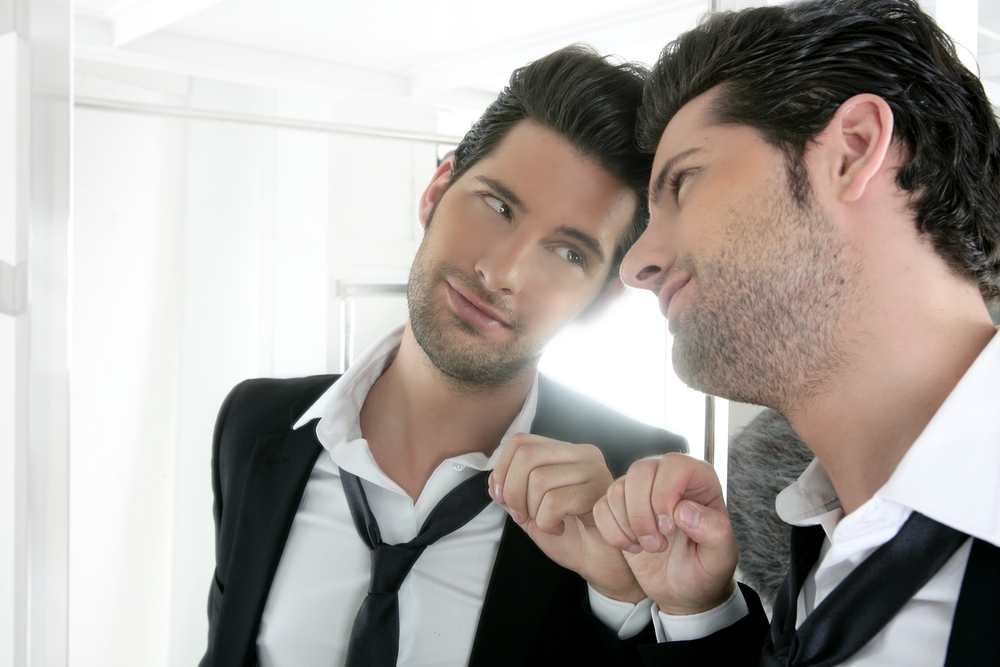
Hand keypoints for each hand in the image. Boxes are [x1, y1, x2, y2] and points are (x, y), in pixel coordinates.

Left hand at [489, 433, 644, 602]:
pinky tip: (561, 529)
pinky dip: (548, 522)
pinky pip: (556, 501)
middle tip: (523, 515)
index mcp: (565, 452)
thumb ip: (511, 493)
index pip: (521, 441)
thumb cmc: (571, 535)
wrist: (599, 564)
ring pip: (539, 479)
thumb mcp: (530, 511)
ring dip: (533, 511)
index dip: (503, 470)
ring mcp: (594, 471)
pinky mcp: (601, 493)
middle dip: (513, 492)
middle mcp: (582, 454)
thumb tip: (493, 481)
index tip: (504, 498)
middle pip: (527, 455)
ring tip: (548, 523)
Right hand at [593, 453, 736, 614]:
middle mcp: (667, 477)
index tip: (669, 528)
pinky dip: (613, 533)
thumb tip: (685, 511)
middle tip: (658, 545)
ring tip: (650, 548)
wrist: (684, 590)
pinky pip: (601, 507)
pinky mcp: (619, 508)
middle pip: (640, 471)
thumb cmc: (706, 569)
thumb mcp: (722, 557)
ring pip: (617, 489)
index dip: (665, 495)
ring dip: (629, 526)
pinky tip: (633, 548)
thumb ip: (716, 532)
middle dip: (642, 513)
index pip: (674, 465)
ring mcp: (640, 491)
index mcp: (698, 479)